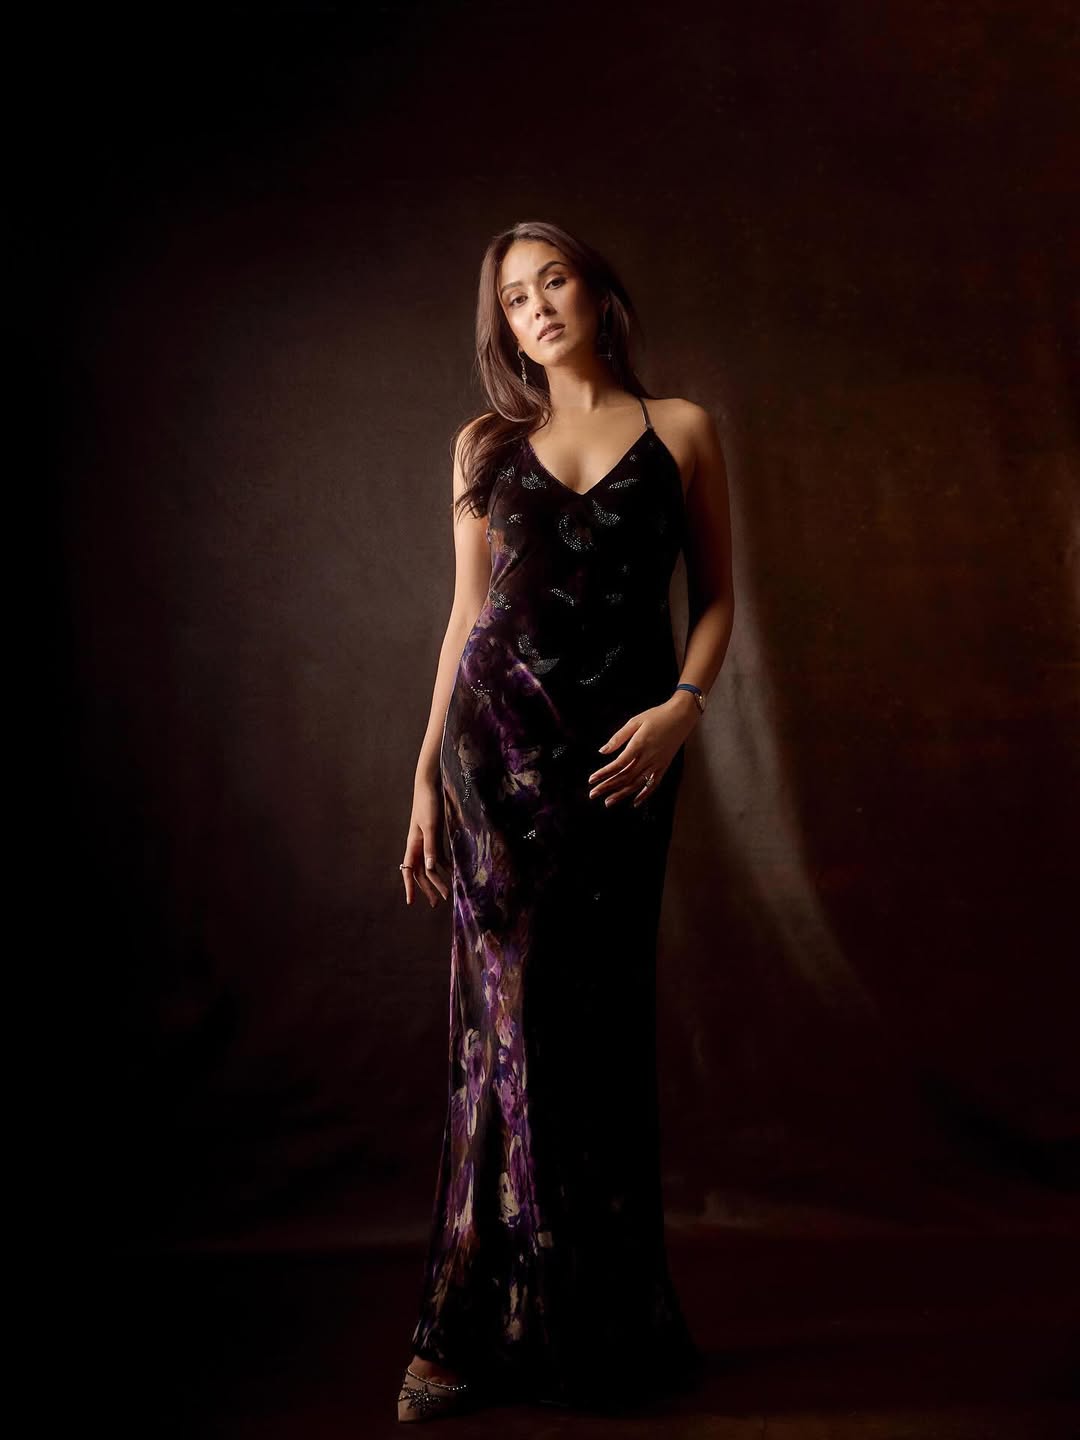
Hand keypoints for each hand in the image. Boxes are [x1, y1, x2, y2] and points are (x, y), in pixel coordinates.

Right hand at [401, 777, 450, 906]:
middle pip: (420, 873)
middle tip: (438, 903)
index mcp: (413, 845)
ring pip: (429, 866)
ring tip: (446, 894)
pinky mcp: (435, 835)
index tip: (411, 903)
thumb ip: (431, 847)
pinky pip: (438, 856)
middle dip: (428, 889)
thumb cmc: (427, 804)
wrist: (429, 786)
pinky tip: (452, 873)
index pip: (409, 871)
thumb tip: (429, 868)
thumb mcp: (430, 826)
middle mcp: (418, 846)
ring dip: (437, 880)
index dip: (410, 887)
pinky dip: (444, 866)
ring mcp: (426, 841)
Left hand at [587, 693, 698, 807]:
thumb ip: (618, 738)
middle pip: (625, 777)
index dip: (604, 773)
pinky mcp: (664, 766)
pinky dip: (644, 794)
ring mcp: (657, 763)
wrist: (681, 716)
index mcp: (639, 745)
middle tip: (593, 794)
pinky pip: (653, 784)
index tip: (592, 780)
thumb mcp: (634, 721)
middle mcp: (648, 757)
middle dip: (608, 787)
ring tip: (608, 802)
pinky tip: (635, 802)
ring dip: (622, 794)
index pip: (618, 764)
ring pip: (637, 783)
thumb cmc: (657, 716)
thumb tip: (602, 751)